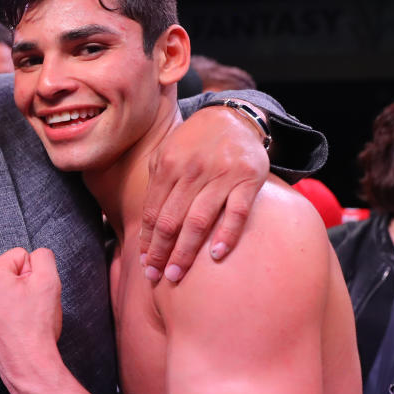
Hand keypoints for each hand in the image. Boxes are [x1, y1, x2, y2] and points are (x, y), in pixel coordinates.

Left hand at [0, 248, 62, 393]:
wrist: (28, 365)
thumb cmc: (36, 326)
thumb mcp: (49, 280)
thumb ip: (44, 257)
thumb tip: (36, 255)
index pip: (19, 256)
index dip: (33, 273)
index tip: (34, 292)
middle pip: (8, 274)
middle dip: (22, 285)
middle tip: (31, 306)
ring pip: (2, 292)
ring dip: (14, 300)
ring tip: (23, 318)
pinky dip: (5, 315)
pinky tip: (15, 327)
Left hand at [138, 104, 267, 281]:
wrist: (232, 117)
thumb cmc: (193, 143)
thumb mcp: (166, 154)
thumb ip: (155, 185)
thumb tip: (145, 226)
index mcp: (168, 166)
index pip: (154, 211)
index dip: (148, 240)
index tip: (144, 263)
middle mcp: (192, 170)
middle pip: (172, 220)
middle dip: (161, 252)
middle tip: (156, 277)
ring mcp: (222, 174)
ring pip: (199, 220)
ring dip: (185, 251)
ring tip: (176, 274)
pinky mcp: (249, 178)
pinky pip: (237, 212)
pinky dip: (226, 235)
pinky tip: (215, 256)